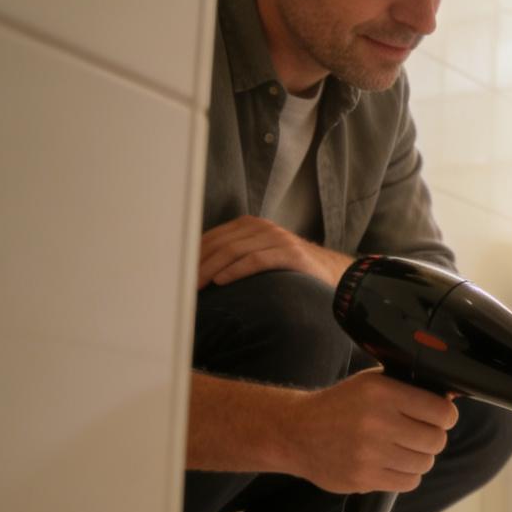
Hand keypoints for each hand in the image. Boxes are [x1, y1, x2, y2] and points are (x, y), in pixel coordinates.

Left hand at [198, 215, 353, 288]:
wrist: (332, 273)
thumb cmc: (288, 270)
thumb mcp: (260, 255)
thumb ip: (235, 256)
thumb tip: (198, 272)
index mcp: (250, 225)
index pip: (213, 237)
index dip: (194, 255)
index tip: (179, 274)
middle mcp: (263, 227)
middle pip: (221, 243)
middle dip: (199, 264)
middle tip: (184, 285)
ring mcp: (278, 239)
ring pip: (234, 251)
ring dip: (212, 269)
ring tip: (198, 286)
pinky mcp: (291, 254)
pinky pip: (257, 260)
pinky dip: (236, 270)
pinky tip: (222, 281)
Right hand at [283, 369, 459, 493]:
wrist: (296, 432)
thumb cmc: (339, 405)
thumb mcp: (371, 383)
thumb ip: (408, 389)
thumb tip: (450, 400)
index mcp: (382, 393)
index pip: (441, 411)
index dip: (445, 416)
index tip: (440, 417)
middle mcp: (376, 422)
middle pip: (436, 440)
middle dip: (432, 437)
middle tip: (419, 434)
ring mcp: (369, 453)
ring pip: (424, 463)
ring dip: (418, 457)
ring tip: (402, 449)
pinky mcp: (363, 478)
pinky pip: (408, 482)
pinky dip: (406, 475)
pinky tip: (392, 464)